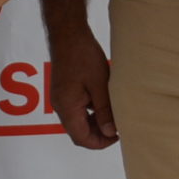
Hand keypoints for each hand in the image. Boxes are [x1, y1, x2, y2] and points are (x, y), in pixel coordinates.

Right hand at [47, 25, 118, 147]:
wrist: (68, 35)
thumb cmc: (83, 56)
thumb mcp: (99, 85)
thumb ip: (104, 111)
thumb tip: (110, 132)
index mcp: (67, 107)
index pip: (81, 138)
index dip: (100, 143)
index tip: (118, 136)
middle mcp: (60, 106)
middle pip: (78, 133)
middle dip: (98, 135)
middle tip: (118, 127)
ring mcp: (60, 99)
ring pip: (77, 122)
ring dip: (95, 124)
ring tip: (113, 115)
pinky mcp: (63, 92)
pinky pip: (76, 111)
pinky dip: (89, 113)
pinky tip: (103, 103)